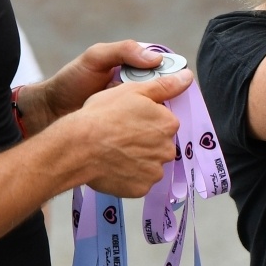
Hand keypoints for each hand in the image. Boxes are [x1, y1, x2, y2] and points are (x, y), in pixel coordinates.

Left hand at [19, 40, 171, 134]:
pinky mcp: (128, 134)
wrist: (50, 113)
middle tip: (167, 109)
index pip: (165, 73)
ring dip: (160, 123)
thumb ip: (124, 51)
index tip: (183, 83)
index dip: (176, 78)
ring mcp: (133, 115)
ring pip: (159, 119)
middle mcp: (138, 93)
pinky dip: (149, 138)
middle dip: (168, 103)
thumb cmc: (71, 81)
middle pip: (167, 98)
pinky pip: (146, 135)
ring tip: (155, 126)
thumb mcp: (96, 58)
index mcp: (136, 71)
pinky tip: (147, 139)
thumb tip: (156, 59)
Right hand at [69, 70, 193, 195]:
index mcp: (168, 124)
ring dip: (137, 160)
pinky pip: (138, 182)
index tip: (130, 120)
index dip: (146, 121)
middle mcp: (167, 149)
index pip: (165, 123)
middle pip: (159, 145)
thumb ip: (164, 86)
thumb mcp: (134, 91)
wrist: (79, 146)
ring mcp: (154, 171)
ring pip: (149, 164)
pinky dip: (128, 176)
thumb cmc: (103, 116)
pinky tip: (113, 166)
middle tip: (121, 137)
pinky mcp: (140, 189)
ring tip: (114, 152)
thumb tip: (187, 77)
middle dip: (144, 142)